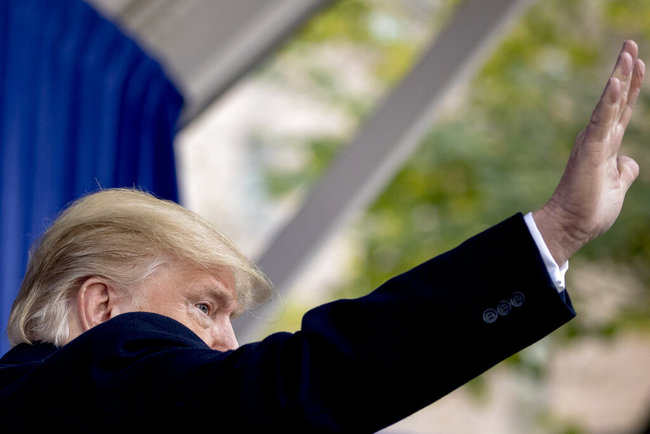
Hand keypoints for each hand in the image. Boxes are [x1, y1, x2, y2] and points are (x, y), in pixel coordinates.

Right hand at [534, 40, 644, 264]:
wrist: (570, 226)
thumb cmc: (590, 211)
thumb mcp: (617, 187)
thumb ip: (624, 170)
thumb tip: (630, 160)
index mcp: (606, 147)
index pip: (622, 111)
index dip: (631, 87)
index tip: (638, 63)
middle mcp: (598, 139)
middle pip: (617, 100)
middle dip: (626, 71)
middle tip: (630, 43)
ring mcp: (594, 143)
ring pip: (610, 104)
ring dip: (620, 77)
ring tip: (629, 52)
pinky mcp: (591, 151)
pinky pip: (603, 121)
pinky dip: (609, 101)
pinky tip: (616, 82)